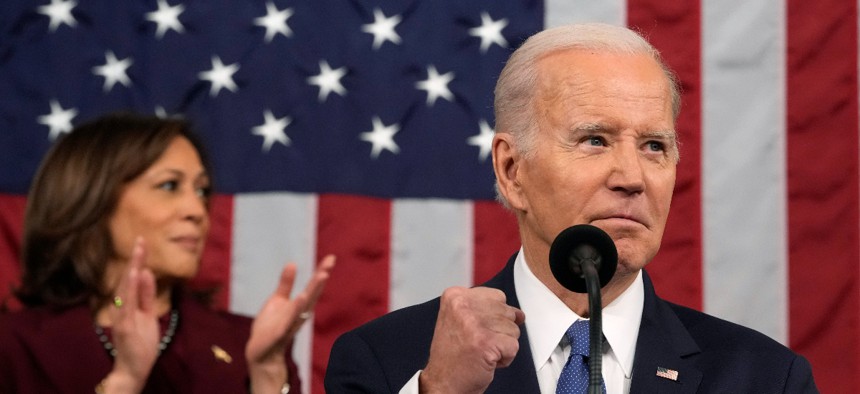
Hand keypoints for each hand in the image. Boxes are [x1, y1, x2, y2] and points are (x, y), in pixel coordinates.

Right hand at [101, 237, 159, 392]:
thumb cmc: (140, 344)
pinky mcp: (125, 326)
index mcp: (127, 305)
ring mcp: (122, 317)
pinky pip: (128, 304)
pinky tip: (134, 274)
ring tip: (138, 251)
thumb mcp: (148, 315)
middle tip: (141, 239)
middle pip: (127, 279)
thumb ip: (146, 295)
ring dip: (132, 268)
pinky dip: (130, 288)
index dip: (137, 261)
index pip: (131, 279)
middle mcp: (121, 308)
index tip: (143, 243)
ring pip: (126, 288)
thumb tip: (146, 272)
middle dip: (135, 259)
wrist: (133, 370)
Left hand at [245, 255, 335, 392]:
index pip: (313, 287)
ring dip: (312, 291)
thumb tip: (293, 263)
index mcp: (300, 305)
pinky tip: (301, 298)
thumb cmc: (270, 326)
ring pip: (304, 306)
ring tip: (321, 276)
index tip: (331, 257)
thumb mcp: (278, 300)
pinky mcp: (279, 332)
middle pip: (312, 294)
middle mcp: (299, 314)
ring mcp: (290, 323)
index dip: (321, 272)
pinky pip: (289, 320)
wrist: (260, 351)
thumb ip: (286, 284)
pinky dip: (296, 309)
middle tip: (330, 263)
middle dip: (320, 278)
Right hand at [419, 286, 524, 393]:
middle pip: (507, 311)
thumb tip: (519, 313)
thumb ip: (487, 309)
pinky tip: (486, 360)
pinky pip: (513, 346)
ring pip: (513, 328)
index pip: (497, 296)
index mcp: (455, 296)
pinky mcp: (486, 342)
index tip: (476, 330)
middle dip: (499, 331)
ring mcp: (474, 323)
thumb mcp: (461, 320)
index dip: (493, 317)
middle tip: (476, 343)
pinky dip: (505, 358)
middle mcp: (463, 305)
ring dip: (502, 345)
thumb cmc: (452, 356)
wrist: (443, 383)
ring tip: (480, 352)